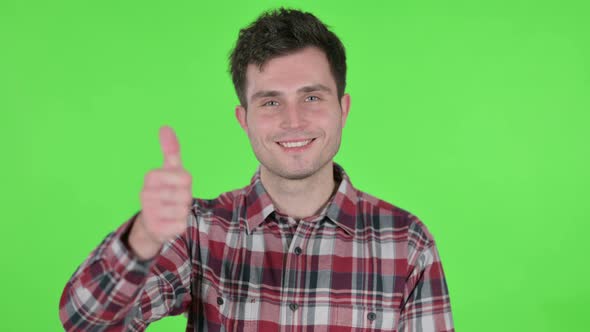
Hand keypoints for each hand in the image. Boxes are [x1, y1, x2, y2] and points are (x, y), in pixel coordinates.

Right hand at [128, 126, 192, 259]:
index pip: (185, 178)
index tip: (177, 185)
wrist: (151, 222)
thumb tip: (165, 127)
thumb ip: (170, 150)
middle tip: (175, 200)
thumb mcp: (169, 170)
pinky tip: (170, 222)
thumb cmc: (165, 191)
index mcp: (151, 177)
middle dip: (185, 198)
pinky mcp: (157, 229)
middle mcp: (146, 194)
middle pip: (185, 194)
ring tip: (172, 210)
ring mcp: (150, 212)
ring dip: (183, 211)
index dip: (186, 183)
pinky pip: (181, 224)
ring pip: (184, 210)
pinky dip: (180, 224)